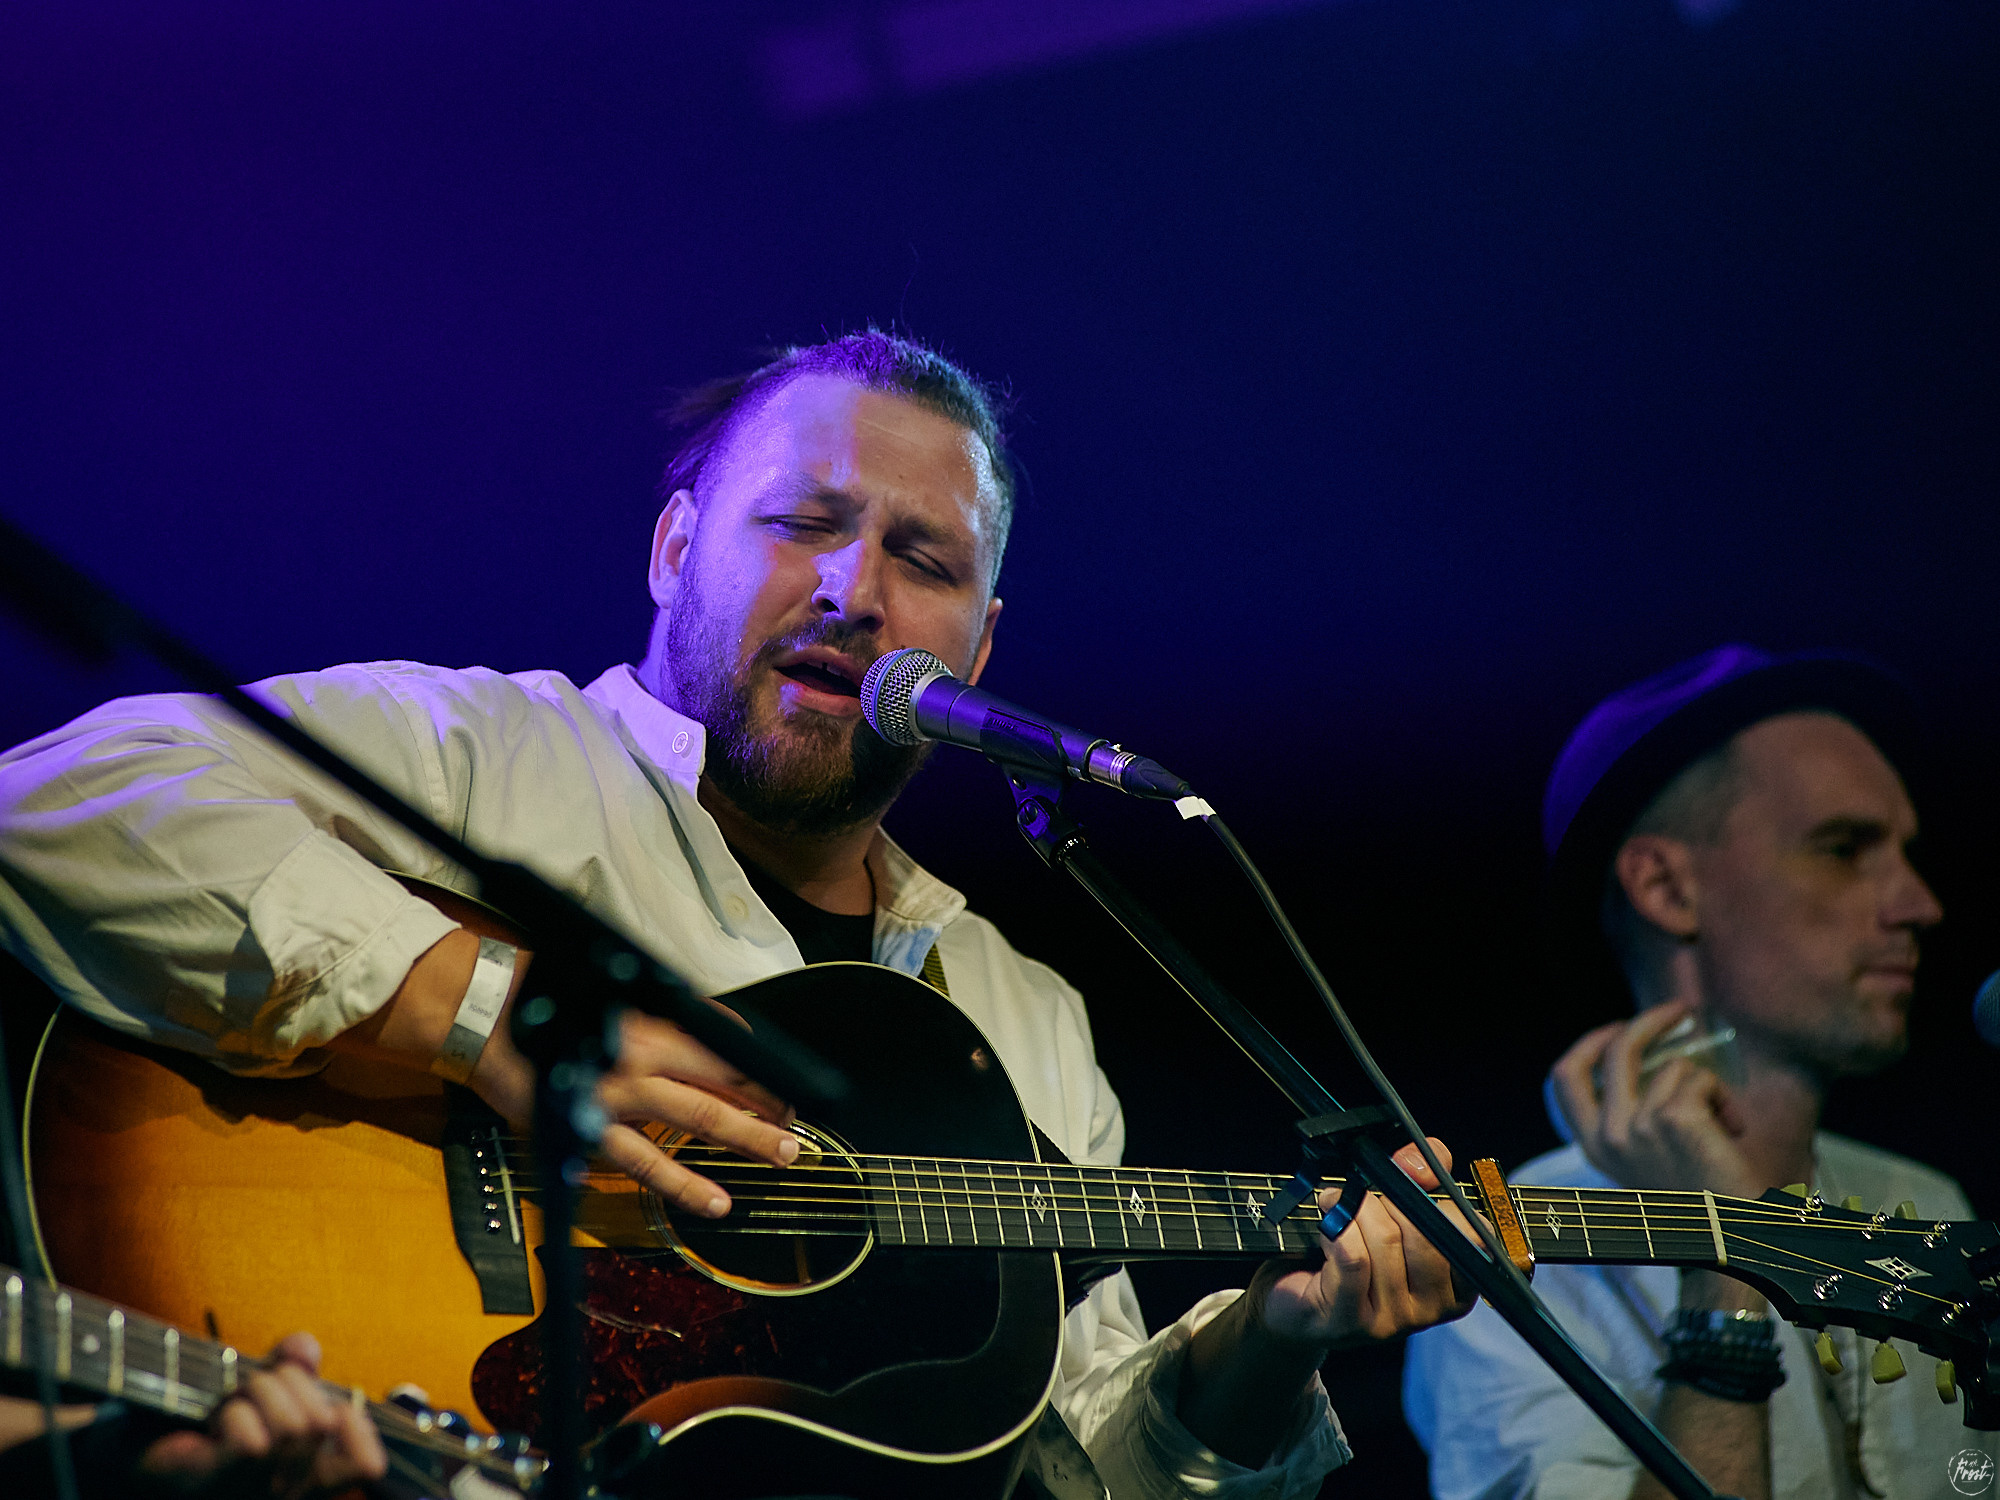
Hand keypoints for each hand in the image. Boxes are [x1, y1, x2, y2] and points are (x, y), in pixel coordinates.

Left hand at [135, 1333, 385, 1499]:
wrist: (119, 1449)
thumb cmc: (190, 1419)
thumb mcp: (255, 1386)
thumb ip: (289, 1365)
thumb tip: (304, 1348)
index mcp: (302, 1476)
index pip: (366, 1466)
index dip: (358, 1429)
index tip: (324, 1406)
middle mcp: (284, 1492)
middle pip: (323, 1422)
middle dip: (287, 1382)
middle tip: (249, 1387)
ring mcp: (253, 1493)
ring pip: (296, 1427)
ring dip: (259, 1392)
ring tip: (229, 1399)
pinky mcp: (218, 1486)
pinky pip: (254, 1443)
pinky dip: (234, 1414)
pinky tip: (213, 1420)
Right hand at [472, 989, 799, 1222]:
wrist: (487, 1021)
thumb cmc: (553, 1005)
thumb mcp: (614, 996)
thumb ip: (664, 1016)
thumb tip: (717, 1030)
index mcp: (652, 1021)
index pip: (726, 1043)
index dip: (762, 1068)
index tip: (790, 1087)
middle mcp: (645, 1056)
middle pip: (724, 1081)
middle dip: (769, 1105)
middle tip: (801, 1125)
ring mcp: (621, 1095)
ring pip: (698, 1118)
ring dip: (746, 1138)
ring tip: (782, 1155)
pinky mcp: (592, 1130)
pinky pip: (646, 1164)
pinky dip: (684, 1184)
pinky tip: (717, 1202)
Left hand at [1254, 1137, 1479, 1349]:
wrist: (1298, 1302)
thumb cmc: (1352, 1254)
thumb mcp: (1392, 1211)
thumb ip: (1419, 1178)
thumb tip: (1422, 1163)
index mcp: (1455, 1284)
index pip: (1473, 1235)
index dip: (1443, 1201)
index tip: (1415, 1185)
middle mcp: (1431, 1309)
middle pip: (1425, 1234)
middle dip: (1390, 1202)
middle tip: (1366, 1199)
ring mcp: (1393, 1320)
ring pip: (1385, 1241)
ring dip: (1355, 1211)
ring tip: (1339, 1207)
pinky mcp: (1351, 1319)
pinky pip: (1353, 1258)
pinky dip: (1338, 1228)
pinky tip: (1328, 1225)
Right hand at [1549, 999, 1758, 1197]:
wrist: (1731, 1238)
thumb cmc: (1698, 1203)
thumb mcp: (1645, 1163)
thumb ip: (1632, 1122)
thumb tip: (1648, 1061)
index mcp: (1594, 1147)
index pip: (1564, 1078)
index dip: (1589, 1044)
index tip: (1616, 1030)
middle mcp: (1609, 1137)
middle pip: (1616, 1050)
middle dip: (1649, 1021)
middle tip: (1680, 1013)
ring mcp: (1639, 1127)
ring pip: (1673, 1066)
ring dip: (1705, 1085)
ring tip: (1722, 1123)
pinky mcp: (1675, 1119)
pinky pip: (1701, 1079)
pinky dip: (1723, 1097)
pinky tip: (1732, 1128)